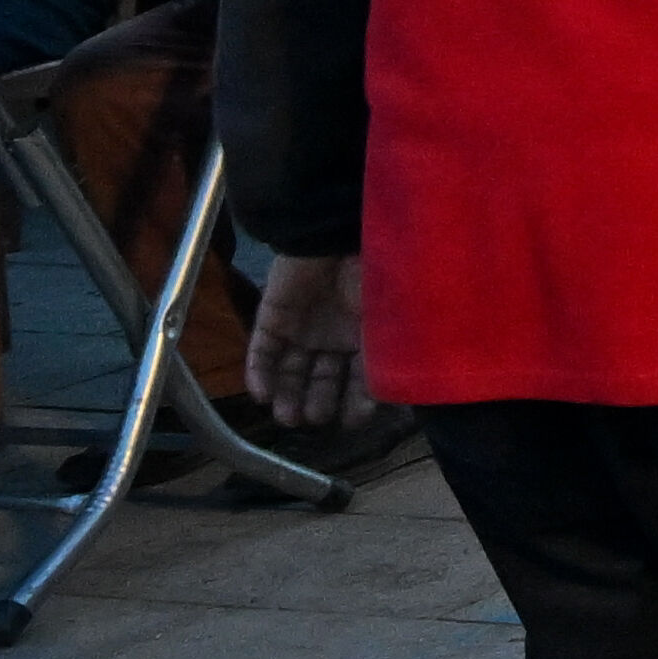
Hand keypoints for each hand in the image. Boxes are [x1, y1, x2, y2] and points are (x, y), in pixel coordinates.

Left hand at [239, 250, 378, 435]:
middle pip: (322, 378)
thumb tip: (397, 395)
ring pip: (290, 369)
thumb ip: (390, 358)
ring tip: (287, 417)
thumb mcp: (392, 323)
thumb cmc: (374, 278)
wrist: (336, 236)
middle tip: (314, 420)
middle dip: (317, 402)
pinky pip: (262, 349)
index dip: (356, 402)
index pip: (359, 378)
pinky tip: (261, 394)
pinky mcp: (273, 315)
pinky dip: (260, 373)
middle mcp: (333, 335)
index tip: (351, 422)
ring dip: (287, 394)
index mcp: (365, 336)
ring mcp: (301, 326)